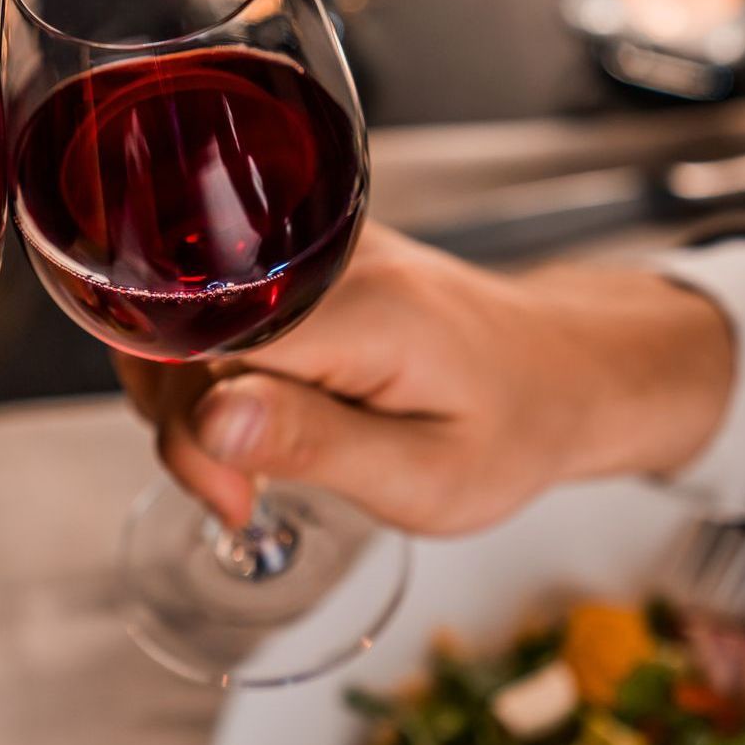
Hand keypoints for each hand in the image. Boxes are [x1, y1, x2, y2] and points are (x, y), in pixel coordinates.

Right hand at [118, 224, 734, 534]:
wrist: (563, 370)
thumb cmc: (510, 429)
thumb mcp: (425, 476)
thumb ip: (313, 445)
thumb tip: (206, 421)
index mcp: (362, 308)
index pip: (206, 343)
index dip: (190, 428)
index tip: (234, 498)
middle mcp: (328, 256)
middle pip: (181, 325)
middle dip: (181, 422)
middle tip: (241, 496)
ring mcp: (313, 246)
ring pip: (186, 316)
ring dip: (189, 400)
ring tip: (250, 463)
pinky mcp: (304, 256)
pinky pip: (218, 308)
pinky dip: (213, 371)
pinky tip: (253, 418)